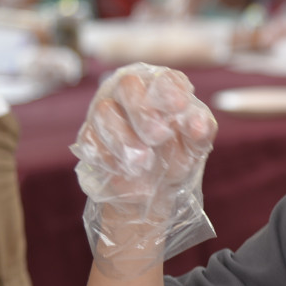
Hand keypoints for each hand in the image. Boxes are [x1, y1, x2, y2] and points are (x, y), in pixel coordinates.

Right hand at [71, 63, 217, 277]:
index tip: (181, 106)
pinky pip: (90, 142)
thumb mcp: (193, 151)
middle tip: (160, 136)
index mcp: (159, 91)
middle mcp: (127, 97)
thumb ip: (198, 132)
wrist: (146, 209)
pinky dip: (108, 155)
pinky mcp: (87, 144)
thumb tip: (198, 122)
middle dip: (145, 109)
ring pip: (105, 112)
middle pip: (128, 84)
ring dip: (125, 135)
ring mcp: (103, 117)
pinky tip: (125, 171)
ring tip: (143, 162)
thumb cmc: (173, 170)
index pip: (163, 76)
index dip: (170, 89)